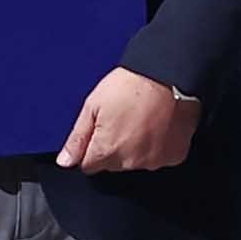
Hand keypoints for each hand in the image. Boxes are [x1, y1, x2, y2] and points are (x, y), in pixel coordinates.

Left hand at [63, 66, 200, 177]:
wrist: (168, 74)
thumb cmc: (131, 85)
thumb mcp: (93, 105)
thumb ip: (77, 138)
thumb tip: (65, 161)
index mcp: (106, 151)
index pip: (89, 165)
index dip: (92, 147)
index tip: (102, 130)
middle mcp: (131, 161)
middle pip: (114, 164)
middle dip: (115, 147)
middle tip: (124, 120)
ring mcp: (155, 160)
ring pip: (137, 162)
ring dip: (137, 147)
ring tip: (143, 120)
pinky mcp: (175, 155)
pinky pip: (161, 157)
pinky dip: (159, 146)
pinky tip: (159, 126)